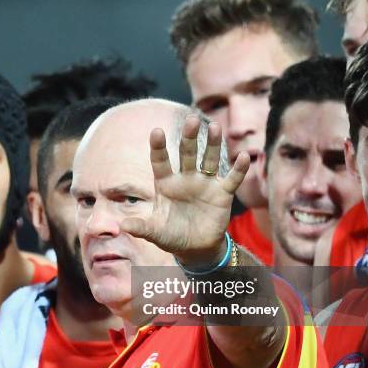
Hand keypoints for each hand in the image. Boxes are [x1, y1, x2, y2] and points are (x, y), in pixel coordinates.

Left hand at [120, 115, 249, 265]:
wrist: (194, 248)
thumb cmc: (171, 236)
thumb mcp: (155, 233)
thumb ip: (141, 227)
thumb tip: (123, 226)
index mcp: (166, 184)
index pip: (160, 161)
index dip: (159, 147)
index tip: (156, 131)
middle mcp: (185, 178)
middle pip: (187, 154)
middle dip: (189, 137)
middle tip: (192, 120)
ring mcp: (205, 184)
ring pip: (209, 160)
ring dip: (213, 144)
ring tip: (215, 127)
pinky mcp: (222, 194)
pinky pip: (232, 179)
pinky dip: (239, 169)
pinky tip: (244, 156)